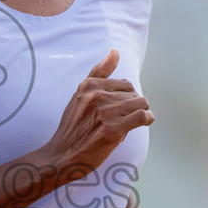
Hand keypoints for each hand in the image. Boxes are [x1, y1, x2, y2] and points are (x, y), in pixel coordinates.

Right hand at [41, 49, 152, 173]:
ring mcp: (104, 113)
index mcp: (88, 85)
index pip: (124, 84)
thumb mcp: (80, 95)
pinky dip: (146, 120)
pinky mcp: (112, 130)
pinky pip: (141, 116)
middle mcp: (95, 96)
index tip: (122, 109)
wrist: (62, 156)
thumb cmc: (73, 127)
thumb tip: (115, 51)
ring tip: (135, 121)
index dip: (127, 97)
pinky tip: (142, 124)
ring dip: (142, 113)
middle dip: (134, 106)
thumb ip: (98, 73)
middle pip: (133, 94)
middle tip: (125, 119)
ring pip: (140, 103)